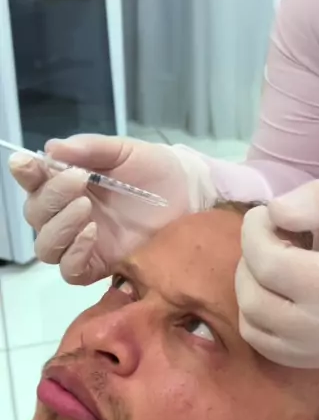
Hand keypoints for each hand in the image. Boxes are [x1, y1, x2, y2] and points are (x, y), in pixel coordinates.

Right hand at [10, 135, 215, 284]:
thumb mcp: (126, 152)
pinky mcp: (99, 264)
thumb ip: (91, 149)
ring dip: (59, 226)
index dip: (26, 173)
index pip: (35, 181)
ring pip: (46, 246)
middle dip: (50, 197)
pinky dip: (73, 253)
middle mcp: (68, 214)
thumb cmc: (157, 171)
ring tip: (86, 207)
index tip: (27, 164)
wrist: (190, 196)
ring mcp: (82, 242)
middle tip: (78, 181)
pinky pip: (70, 270)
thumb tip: (52, 149)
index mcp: (68, 183)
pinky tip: (91, 233)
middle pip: (36, 215)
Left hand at [236, 180, 318, 367]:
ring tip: (279, 261)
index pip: (268, 264)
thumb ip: (318, 200)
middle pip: (253, 292)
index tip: (267, 214)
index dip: (255, 231)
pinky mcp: (299, 360)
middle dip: (252, 256)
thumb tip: (274, 211)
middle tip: (276, 237)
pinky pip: (253, 333)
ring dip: (251, 280)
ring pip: (248, 314)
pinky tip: (278, 287)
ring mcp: (310, 351)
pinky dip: (255, 306)